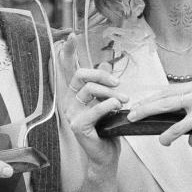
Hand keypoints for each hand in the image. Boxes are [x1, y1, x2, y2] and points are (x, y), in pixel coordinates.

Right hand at [56, 35, 126, 167]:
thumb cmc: (107, 129)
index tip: (70, 36)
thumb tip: (104, 62)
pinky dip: (108, 104)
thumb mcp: (107, 102)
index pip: (67, 70)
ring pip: (89, 90)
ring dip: (111, 92)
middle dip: (102, 75)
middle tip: (118, 83)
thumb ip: (103, 84)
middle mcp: (68, 103)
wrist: (106, 155)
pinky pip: (95, 108)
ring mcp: (71, 115)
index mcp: (74, 95)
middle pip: (81, 75)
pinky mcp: (79, 126)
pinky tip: (117, 106)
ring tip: (124, 100)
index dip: (67, 53)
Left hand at [126, 82, 191, 148]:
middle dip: (146, 111)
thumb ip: (191, 100)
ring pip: (177, 126)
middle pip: (166, 104)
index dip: (150, 98)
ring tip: (163, 142)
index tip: (136, 105)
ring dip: (167, 136)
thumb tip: (166, 109)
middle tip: (131, 117)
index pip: (168, 91)